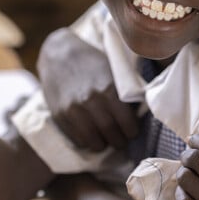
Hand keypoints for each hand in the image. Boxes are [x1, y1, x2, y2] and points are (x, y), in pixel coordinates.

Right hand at [37, 27, 138, 150]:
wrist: (60, 55)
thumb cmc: (93, 63)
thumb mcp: (114, 73)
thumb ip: (126, 94)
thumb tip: (138, 116)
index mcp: (109, 90)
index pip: (128, 124)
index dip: (132, 131)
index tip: (132, 132)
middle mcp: (92, 102)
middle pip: (112, 135)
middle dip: (119, 141)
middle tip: (120, 139)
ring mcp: (73, 110)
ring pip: (94, 142)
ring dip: (103, 144)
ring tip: (105, 139)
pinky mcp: (59, 116)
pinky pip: (77, 139)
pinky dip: (86, 140)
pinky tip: (90, 133)